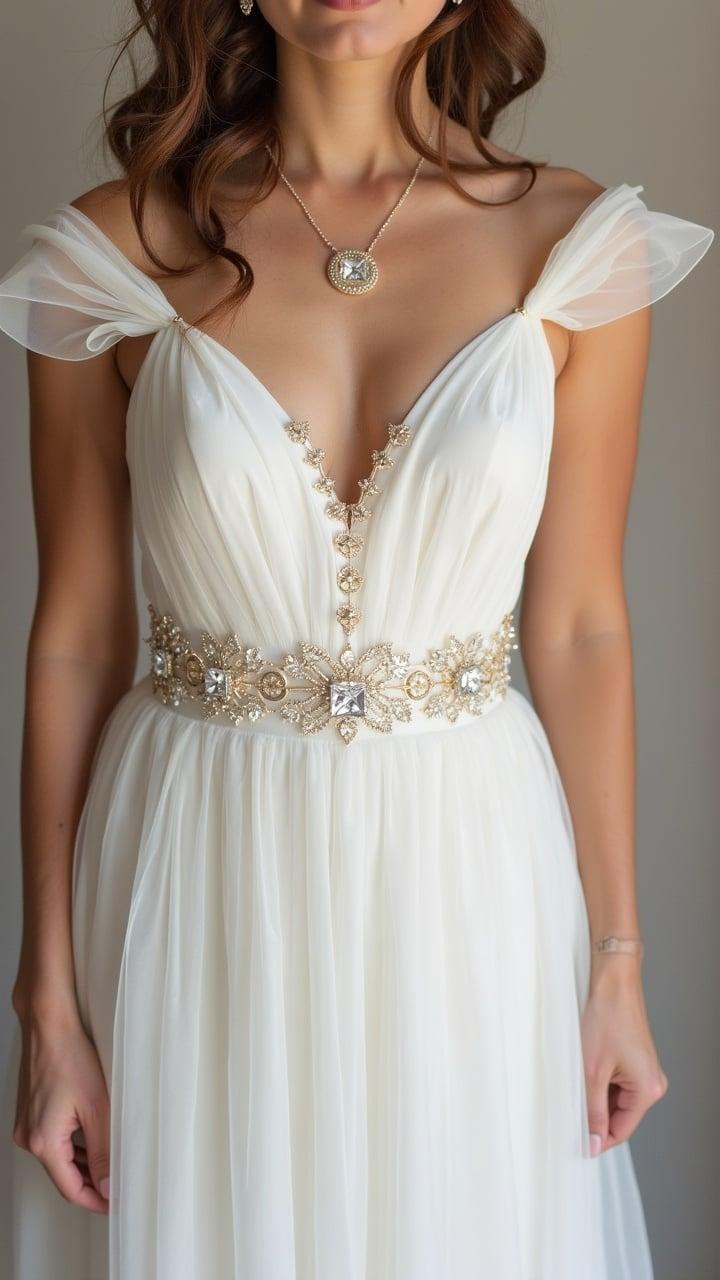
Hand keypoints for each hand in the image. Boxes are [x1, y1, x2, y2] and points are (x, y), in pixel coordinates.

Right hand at [12, 1003, 110, 1213]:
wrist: (49, 1026)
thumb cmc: (72, 1058)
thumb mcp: (97, 1108)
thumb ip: (103, 1151)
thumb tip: (107, 1186)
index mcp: (42, 1142)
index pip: (70, 1188)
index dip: (94, 1200)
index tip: (115, 1205)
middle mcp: (28, 1138)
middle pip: (63, 1174)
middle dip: (91, 1183)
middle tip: (118, 1186)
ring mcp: (26, 1125)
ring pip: (59, 1157)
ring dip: (83, 1164)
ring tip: (111, 1166)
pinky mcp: (30, 1113)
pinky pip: (53, 1140)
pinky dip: (73, 1146)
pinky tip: (93, 1142)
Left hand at [581, 959, 667, 1156]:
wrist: (613, 981)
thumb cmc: (606, 1018)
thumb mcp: (592, 1071)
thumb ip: (592, 1111)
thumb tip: (593, 1143)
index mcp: (648, 1090)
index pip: (620, 1131)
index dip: (596, 1139)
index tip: (573, 1140)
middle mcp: (652, 1084)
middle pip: (618, 1116)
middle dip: (593, 1113)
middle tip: (568, 1103)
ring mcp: (645, 1071)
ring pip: (615, 1100)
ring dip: (594, 1096)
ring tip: (576, 1079)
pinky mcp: (636, 1061)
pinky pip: (616, 1083)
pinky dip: (599, 1082)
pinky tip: (584, 1069)